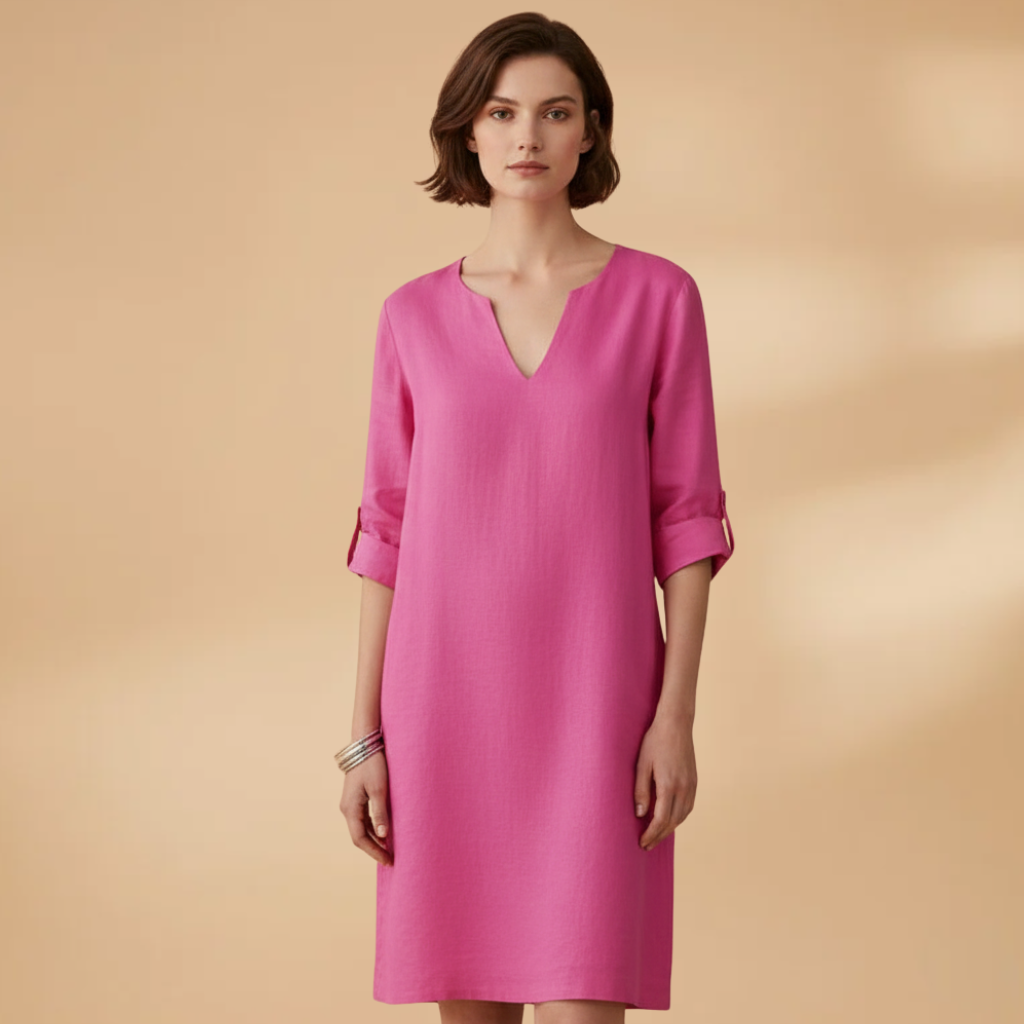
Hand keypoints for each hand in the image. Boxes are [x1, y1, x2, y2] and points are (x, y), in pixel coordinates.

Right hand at [340, 749, 392, 865]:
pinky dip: (372, 829)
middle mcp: (346, 808)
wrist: (364, 744)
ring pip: (360, 828)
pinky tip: (383, 832)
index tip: (388, 861)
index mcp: (350, 809)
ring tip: (388, 849)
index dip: (374, 852)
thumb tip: (383, 837)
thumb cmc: (373, 765)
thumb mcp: (379, 789)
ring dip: (373, 840)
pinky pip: (362, 819)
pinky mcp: (355, 798)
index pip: (360, 839)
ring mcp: (349, 803)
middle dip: (374, 849)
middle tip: (390, 859)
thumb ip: (380, 813)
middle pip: (359, 836)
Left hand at [634, 713, 696, 850]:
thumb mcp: (642, 764)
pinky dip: (679, 817)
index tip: (642, 843)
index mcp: (668, 786)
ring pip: (682, 816)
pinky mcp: (694, 780)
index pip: (660, 820)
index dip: (651, 834)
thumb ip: (641, 790)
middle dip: (659, 836)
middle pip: (672, 822)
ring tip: (657, 835)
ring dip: (670, 828)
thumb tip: (639, 814)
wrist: (676, 723)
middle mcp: (683, 788)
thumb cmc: (655, 741)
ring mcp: (691, 785)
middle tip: (647, 845)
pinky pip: (688, 806)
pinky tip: (670, 818)